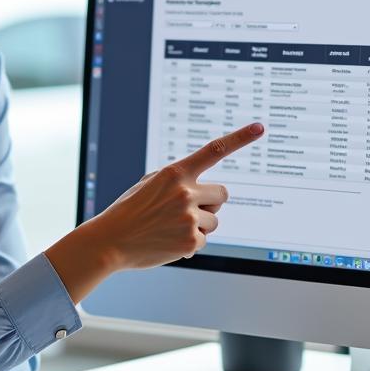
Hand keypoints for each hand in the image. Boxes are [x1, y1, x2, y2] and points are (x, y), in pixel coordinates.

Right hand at [46, 122, 264, 302]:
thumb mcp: (151, 184)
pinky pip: (205, 239)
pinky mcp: (191, 240)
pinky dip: (190, 242)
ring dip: (199, 224)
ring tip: (170, 227)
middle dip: (210, 202)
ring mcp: (189, 217)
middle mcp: (185, 192)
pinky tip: (169, 241)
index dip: (240, 138)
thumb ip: (180, 179)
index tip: (259, 127)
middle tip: (186, 210)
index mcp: (175, 173)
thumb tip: (209, 192)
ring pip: (214, 219)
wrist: (110, 240)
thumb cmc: (131, 210)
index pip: (214, 150)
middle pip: (222, 194)